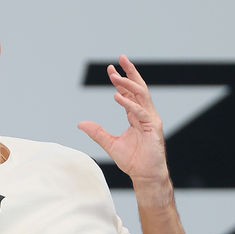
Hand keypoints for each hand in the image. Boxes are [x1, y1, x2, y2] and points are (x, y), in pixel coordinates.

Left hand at [78, 55, 170, 187]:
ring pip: (141, 95)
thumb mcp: (110, 144)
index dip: (121, 81)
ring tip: (115, 75)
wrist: (145, 175)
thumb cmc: (133, 161)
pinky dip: (129, 103)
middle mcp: (145, 114)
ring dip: (128, 83)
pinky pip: (140, 111)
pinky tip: (117, 96)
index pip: (129, 93)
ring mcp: (150, 119)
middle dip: (130, 72)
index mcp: (136, 116)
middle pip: (139, 88)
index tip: (111, 69)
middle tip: (120, 58)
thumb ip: (97, 132)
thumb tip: (81, 123)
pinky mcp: (153, 127)